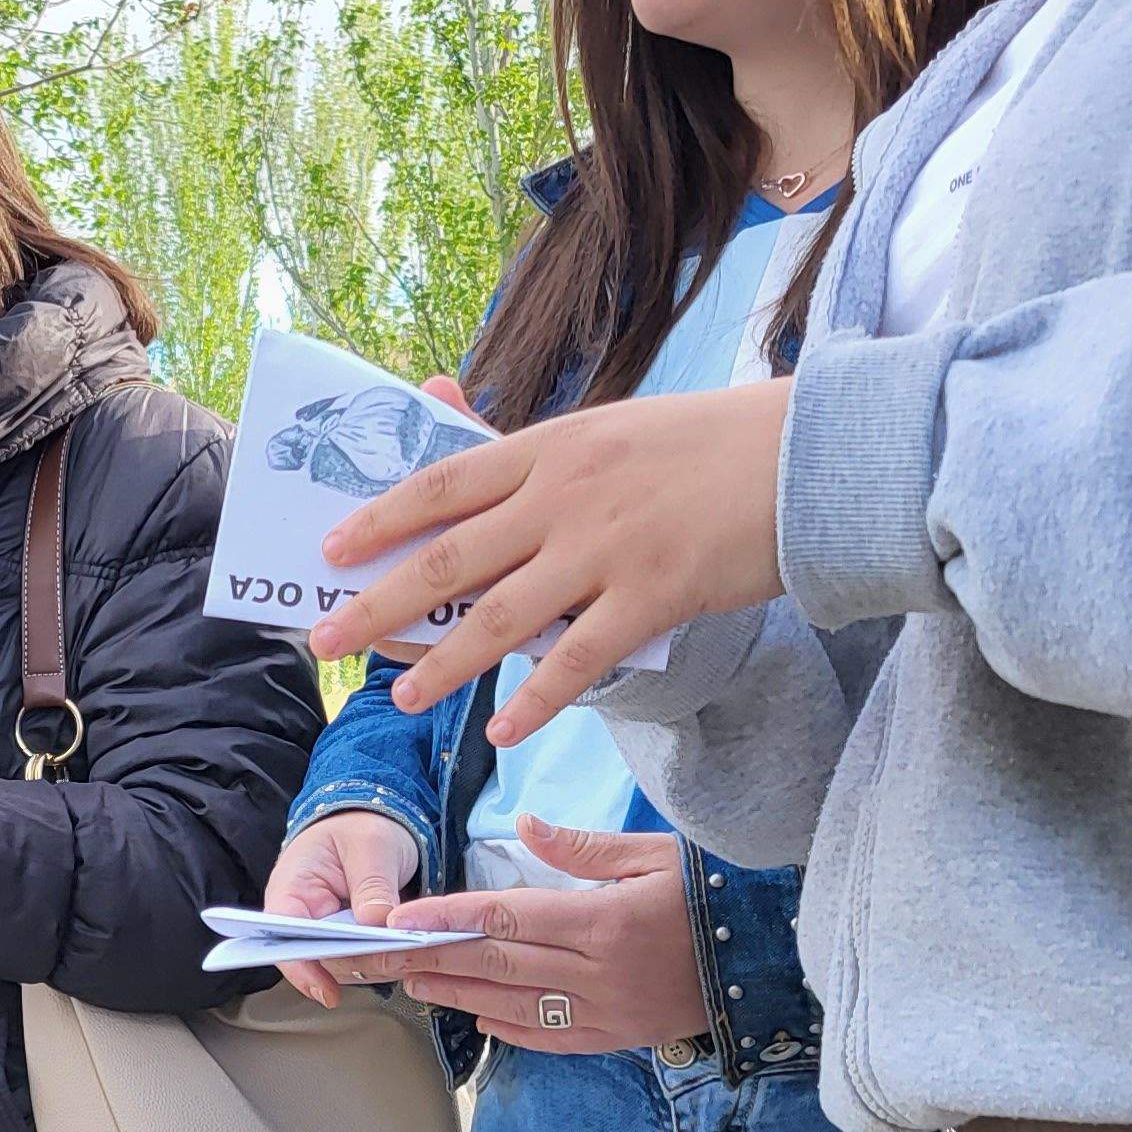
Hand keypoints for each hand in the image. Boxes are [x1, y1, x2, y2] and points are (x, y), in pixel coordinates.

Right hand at [260, 812, 423, 1004]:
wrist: (371, 826)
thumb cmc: (360, 829)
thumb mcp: (371, 845)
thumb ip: (372, 883)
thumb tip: (378, 923)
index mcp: (292, 889)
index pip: (284, 934)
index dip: (301, 965)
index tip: (326, 990)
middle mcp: (303, 919)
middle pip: (318, 958)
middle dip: (356, 962)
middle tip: (395, 955)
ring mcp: (327, 934)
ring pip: (345, 966)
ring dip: (377, 964)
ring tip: (411, 948)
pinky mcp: (350, 942)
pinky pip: (365, 962)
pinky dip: (388, 959)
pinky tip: (411, 948)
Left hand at [312, 379, 789, 741]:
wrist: (809, 453)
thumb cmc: (702, 446)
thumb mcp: (606, 428)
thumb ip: (526, 447)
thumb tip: (437, 404)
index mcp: (550, 448)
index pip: (442, 484)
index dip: (379, 520)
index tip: (329, 551)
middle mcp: (566, 495)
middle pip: (451, 555)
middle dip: (379, 601)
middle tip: (323, 637)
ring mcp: (609, 546)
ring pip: (502, 614)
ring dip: (443, 661)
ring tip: (398, 693)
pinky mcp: (657, 592)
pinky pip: (580, 656)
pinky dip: (536, 697)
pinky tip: (502, 727)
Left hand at [322, 821, 705, 1053]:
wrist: (776, 955)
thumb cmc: (713, 893)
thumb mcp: (654, 855)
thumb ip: (583, 848)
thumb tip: (524, 823)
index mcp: (606, 922)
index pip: (507, 918)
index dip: (448, 918)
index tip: (402, 918)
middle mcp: (601, 973)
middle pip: (498, 965)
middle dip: (435, 960)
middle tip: (385, 957)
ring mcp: (610, 1012)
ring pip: (517, 1006)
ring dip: (459, 996)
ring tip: (414, 984)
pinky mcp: (621, 1037)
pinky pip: (554, 1038)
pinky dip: (511, 1028)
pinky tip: (477, 1015)